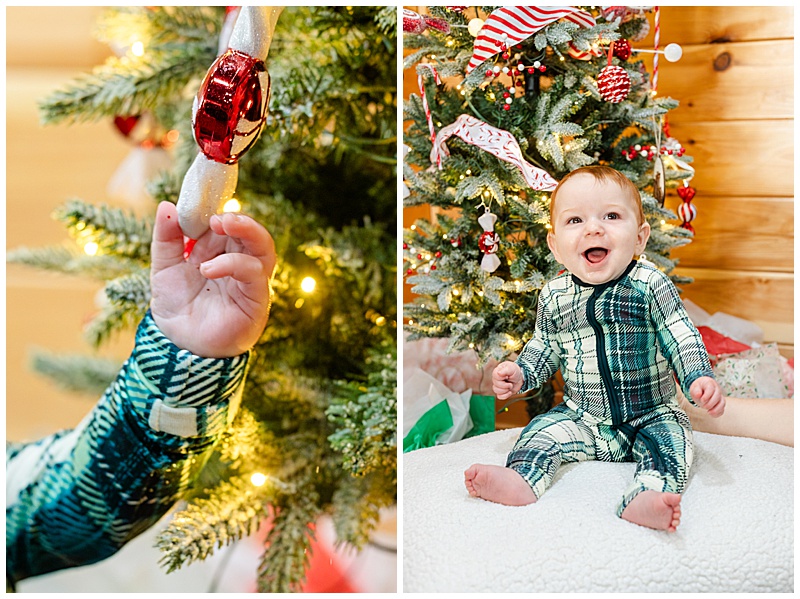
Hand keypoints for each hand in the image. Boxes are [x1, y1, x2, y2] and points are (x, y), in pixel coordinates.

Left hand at [149, 201, 275, 357]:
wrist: (177, 345)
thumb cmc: (176, 308)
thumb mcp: (164, 267)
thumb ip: (167, 238)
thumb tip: (166, 205)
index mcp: (222, 254)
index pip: (229, 227)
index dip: (218, 213)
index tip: (200, 204)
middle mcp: (241, 265)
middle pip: (252, 234)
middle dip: (238, 219)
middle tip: (216, 215)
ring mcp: (251, 283)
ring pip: (264, 249)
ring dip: (246, 231)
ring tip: (219, 224)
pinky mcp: (256, 300)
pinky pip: (254, 274)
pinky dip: (233, 264)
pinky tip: (208, 268)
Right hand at [493, 361, 522, 399]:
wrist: (520, 378)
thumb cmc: (515, 371)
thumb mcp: (512, 368)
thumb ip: (505, 370)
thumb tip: (499, 373)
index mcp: (497, 372)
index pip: (495, 376)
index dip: (502, 378)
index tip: (507, 377)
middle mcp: (496, 379)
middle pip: (495, 385)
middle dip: (505, 385)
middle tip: (510, 383)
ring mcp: (498, 386)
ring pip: (496, 391)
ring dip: (505, 390)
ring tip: (510, 386)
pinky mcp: (501, 392)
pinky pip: (500, 396)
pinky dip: (505, 395)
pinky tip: (510, 392)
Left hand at [689, 376, 724, 417]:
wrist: (701, 388)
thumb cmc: (698, 388)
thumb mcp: (694, 388)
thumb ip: (696, 391)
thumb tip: (698, 395)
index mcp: (709, 383)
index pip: (711, 389)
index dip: (707, 396)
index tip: (702, 400)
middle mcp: (717, 389)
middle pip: (718, 396)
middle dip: (711, 403)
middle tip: (704, 407)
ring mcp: (720, 396)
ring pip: (722, 403)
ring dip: (717, 409)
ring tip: (709, 413)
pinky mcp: (720, 403)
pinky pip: (722, 408)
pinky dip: (719, 413)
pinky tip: (712, 415)